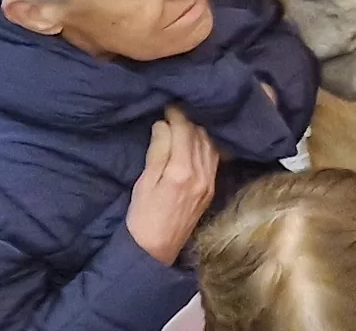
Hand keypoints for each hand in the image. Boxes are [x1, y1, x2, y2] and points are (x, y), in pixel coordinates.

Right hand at [124, 109, 220, 264]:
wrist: (155, 251)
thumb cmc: (142, 217)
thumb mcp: (144, 183)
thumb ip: (157, 152)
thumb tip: (164, 125)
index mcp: (183, 171)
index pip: (185, 131)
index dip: (177, 114)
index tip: (168, 105)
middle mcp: (202, 174)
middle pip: (201, 135)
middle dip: (189, 120)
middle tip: (175, 110)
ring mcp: (210, 181)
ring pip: (210, 145)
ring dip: (199, 130)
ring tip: (185, 122)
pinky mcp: (211, 188)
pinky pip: (213, 158)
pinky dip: (206, 144)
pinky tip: (197, 140)